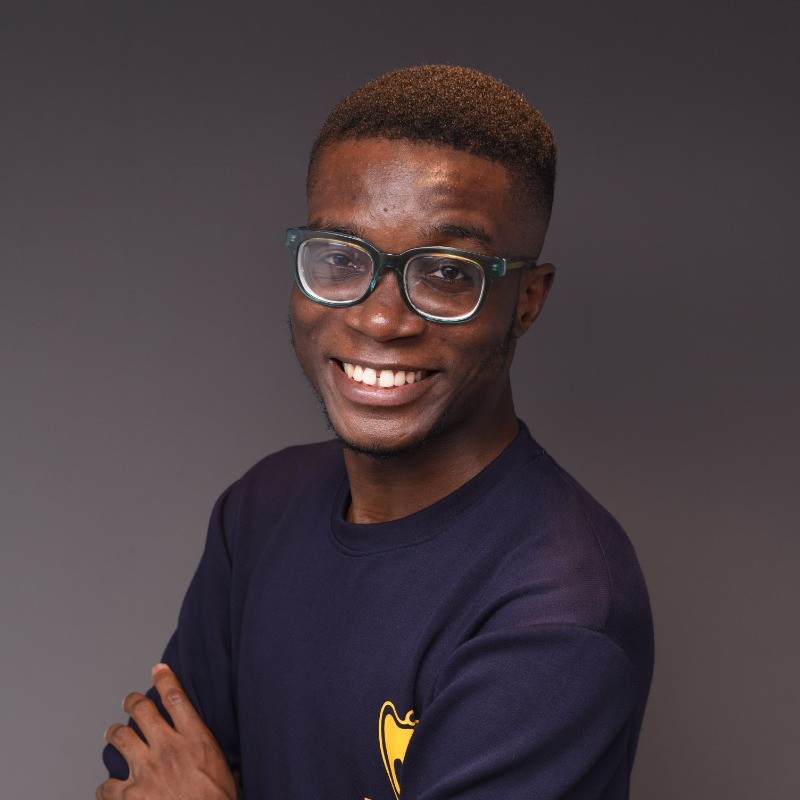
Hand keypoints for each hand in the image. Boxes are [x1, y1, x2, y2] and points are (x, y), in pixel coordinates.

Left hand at [97, 664, 236, 799]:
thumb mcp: (224, 769)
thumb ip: (208, 751)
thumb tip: (207, 748)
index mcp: (196, 740)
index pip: (176, 697)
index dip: (165, 678)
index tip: (158, 669)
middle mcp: (169, 748)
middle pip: (142, 710)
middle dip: (132, 701)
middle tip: (129, 701)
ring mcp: (145, 771)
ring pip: (120, 737)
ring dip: (115, 732)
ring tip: (113, 733)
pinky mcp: (128, 796)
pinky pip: (106, 784)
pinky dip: (107, 786)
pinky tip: (109, 787)